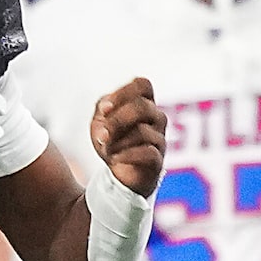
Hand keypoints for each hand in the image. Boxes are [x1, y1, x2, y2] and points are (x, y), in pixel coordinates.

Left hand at [90, 77, 166, 197]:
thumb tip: (107, 108)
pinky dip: (126, 156)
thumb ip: (103, 108)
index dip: (123, 93)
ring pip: (142, 132)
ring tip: (107, 151)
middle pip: (142, 107)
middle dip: (116, 120)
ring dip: (116, 143)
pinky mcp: (158, 160)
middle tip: (102, 134)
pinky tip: (114, 160)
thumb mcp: (100, 121)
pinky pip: (148, 153)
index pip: (143, 84)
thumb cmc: (112, 142)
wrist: (119, 175)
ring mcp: (160, 139)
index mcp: (144, 103)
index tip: (104, 109)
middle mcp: (156, 118)